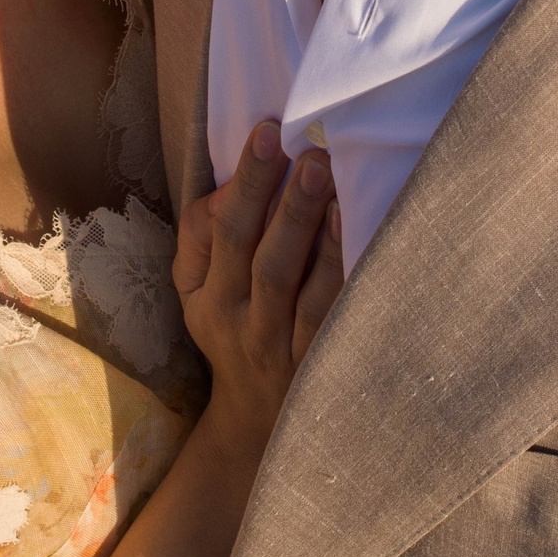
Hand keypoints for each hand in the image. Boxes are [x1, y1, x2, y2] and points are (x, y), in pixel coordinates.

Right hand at [173, 123, 344, 454]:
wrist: (257, 425)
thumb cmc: (231, 330)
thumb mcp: (195, 292)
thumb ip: (200, 237)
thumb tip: (226, 187)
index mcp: (210, 298)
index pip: (224, 233)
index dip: (245, 182)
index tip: (267, 131)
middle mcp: (246, 324)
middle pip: (263, 258)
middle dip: (283, 202)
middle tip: (309, 150)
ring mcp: (287, 349)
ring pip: (301, 289)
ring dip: (317, 234)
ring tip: (334, 182)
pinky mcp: (324, 365)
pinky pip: (335, 318)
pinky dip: (345, 276)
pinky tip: (362, 236)